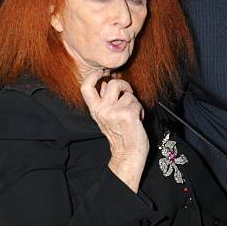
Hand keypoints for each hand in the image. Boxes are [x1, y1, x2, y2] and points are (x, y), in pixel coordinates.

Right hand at [80, 70, 148, 191]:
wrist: (128, 153)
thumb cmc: (121, 133)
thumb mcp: (107, 116)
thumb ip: (104, 99)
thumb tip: (104, 82)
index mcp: (95, 110)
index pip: (86, 88)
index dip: (93, 76)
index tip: (102, 72)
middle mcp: (101, 111)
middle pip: (112, 83)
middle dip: (124, 85)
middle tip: (128, 94)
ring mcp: (113, 112)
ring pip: (128, 93)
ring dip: (134, 101)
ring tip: (133, 113)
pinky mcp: (127, 115)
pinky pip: (137, 103)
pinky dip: (140, 109)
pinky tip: (137, 119)